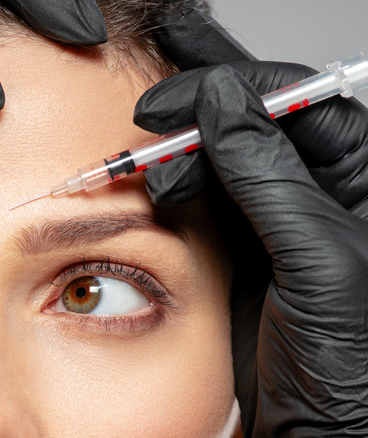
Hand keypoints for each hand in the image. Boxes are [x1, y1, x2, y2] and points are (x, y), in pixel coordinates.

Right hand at [143, 10, 367, 434]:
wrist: (320, 432)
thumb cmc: (351, 365)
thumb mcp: (314, 258)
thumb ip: (268, 177)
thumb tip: (223, 104)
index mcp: (359, 179)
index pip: (296, 102)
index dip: (234, 87)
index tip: (176, 95)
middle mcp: (318, 191)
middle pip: (251, 122)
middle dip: (195, 118)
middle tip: (149, 125)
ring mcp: (275, 219)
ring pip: (220, 157)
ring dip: (178, 152)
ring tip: (147, 168)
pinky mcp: (241, 247)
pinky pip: (203, 198)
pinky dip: (172, 187)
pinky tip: (154, 185)